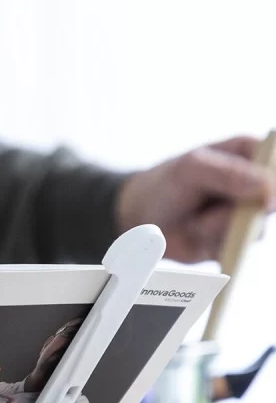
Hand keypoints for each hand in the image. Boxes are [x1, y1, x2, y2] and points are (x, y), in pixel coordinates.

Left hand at [116, 136, 275, 262]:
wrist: (140, 220)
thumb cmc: (165, 185)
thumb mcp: (191, 170)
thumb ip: (228, 174)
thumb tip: (267, 188)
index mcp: (249, 154)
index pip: (275, 163)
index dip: (270, 184)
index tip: (259, 198)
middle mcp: (254, 185)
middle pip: (271, 203)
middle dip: (238, 212)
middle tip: (207, 210)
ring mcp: (246, 214)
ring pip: (254, 229)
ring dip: (219, 229)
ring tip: (195, 221)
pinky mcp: (234, 240)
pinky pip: (236, 248)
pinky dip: (213, 246)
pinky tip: (196, 235)